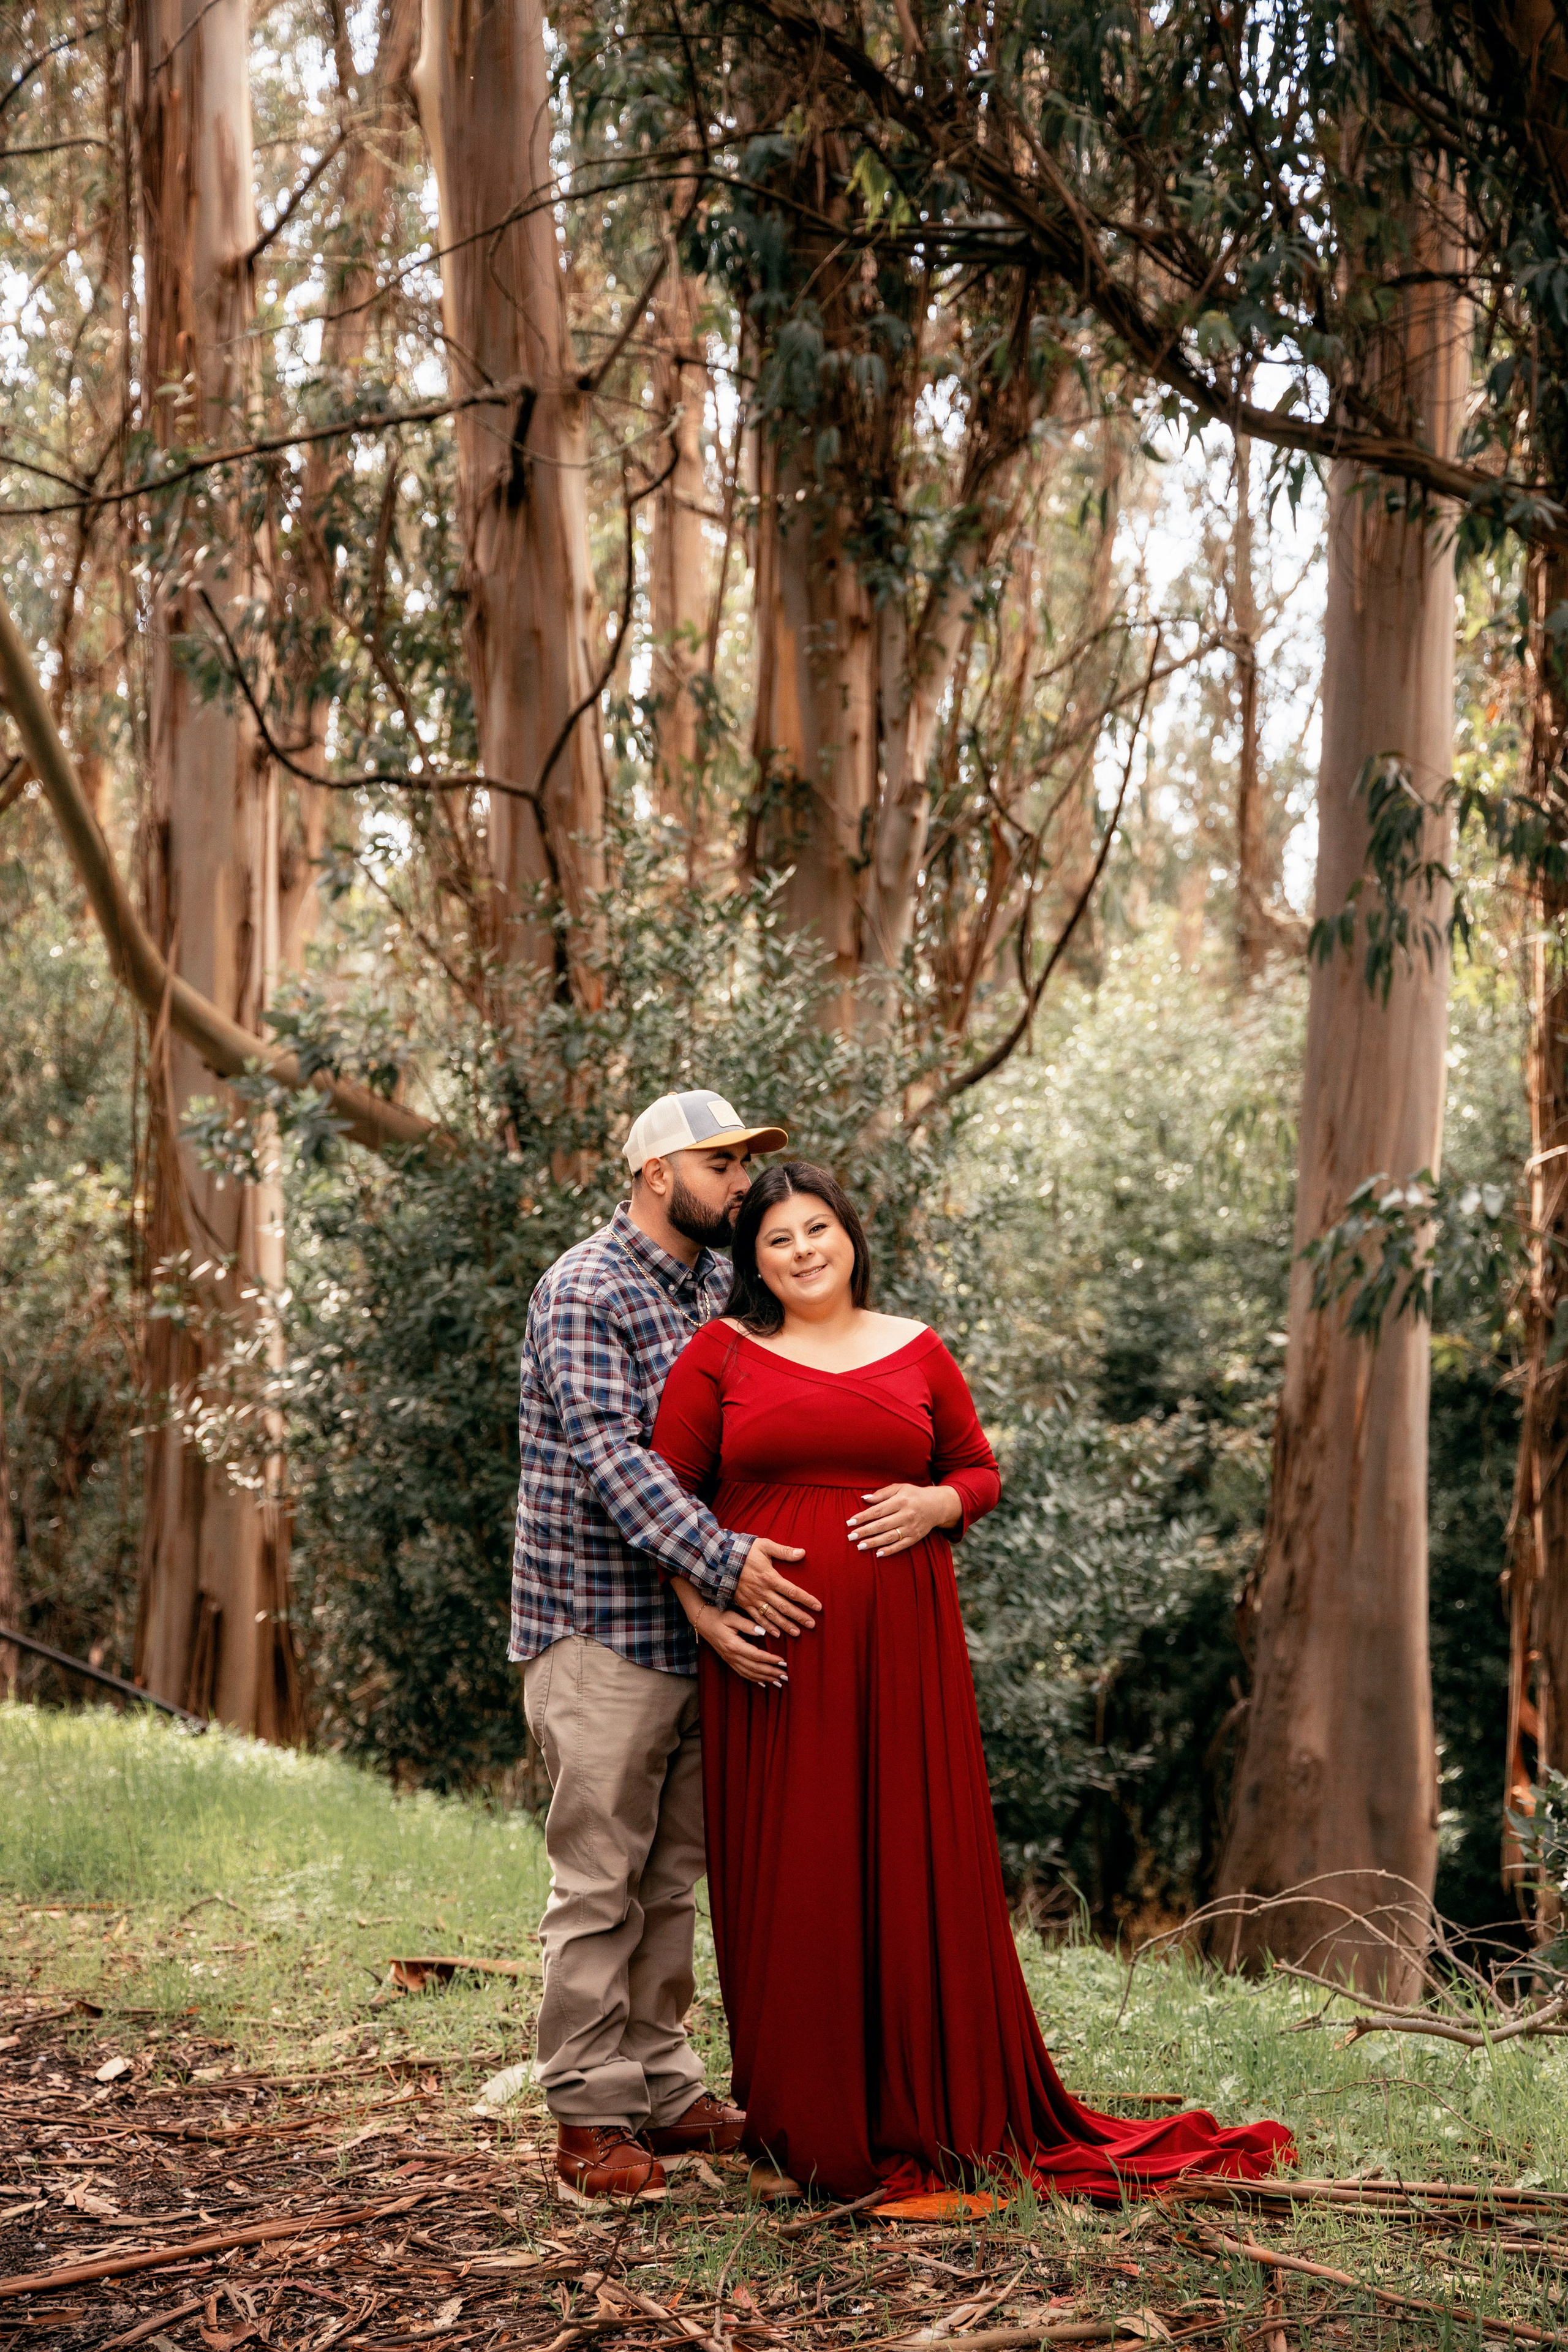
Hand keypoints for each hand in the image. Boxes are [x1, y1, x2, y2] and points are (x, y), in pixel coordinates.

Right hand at [697, 1603, 788, 1686]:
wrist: (701, 1621)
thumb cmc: (717, 1616)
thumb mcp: (732, 1616)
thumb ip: (748, 1625)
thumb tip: (763, 1632)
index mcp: (734, 1645)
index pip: (756, 1656)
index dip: (770, 1660)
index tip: (783, 1662)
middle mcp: (732, 1656)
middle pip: (755, 1668)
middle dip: (772, 1673)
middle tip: (786, 1676)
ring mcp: (730, 1660)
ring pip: (750, 1674)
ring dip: (765, 1678)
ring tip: (779, 1682)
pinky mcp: (729, 1661)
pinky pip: (743, 1674)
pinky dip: (754, 1680)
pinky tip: (764, 1683)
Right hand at [733, 1538, 819, 1637]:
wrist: (721, 1560)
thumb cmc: (745, 1551)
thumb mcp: (764, 1546)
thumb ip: (784, 1551)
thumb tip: (802, 1552)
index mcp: (770, 1577)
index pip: (792, 1591)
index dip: (806, 1599)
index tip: (818, 1607)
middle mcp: (763, 1591)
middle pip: (784, 1607)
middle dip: (799, 1616)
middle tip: (812, 1625)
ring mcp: (753, 1599)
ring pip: (772, 1615)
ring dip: (785, 1625)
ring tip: (797, 1633)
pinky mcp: (745, 1604)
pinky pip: (757, 1618)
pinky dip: (767, 1627)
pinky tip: (776, 1634)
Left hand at [846, 1483, 960, 1556]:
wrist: (937, 1505)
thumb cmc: (914, 1495)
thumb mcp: (899, 1488)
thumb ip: (882, 1493)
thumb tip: (864, 1499)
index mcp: (901, 1501)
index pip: (878, 1510)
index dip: (863, 1517)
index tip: (850, 1522)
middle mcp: (906, 1515)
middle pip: (882, 1525)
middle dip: (864, 1531)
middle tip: (850, 1536)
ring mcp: (911, 1528)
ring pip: (889, 1537)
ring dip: (873, 1542)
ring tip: (859, 1546)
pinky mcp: (915, 1537)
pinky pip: (901, 1546)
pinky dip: (889, 1550)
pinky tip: (877, 1554)